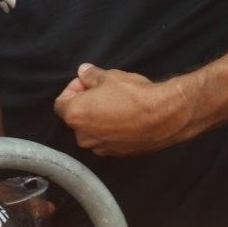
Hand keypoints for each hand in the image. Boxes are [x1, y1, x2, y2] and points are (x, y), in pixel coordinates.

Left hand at [53, 63, 196, 155]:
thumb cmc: (133, 94)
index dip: (74, 89)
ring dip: (99, 118)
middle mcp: (83, 136)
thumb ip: (90, 75)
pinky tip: (127, 118)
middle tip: (104, 91)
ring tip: (118, 104)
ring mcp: (101, 148)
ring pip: (92, 130)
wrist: (166, 116)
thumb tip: (83, 72)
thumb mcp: (108, 77)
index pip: (61, 102)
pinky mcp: (118, 154)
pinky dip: (112, 130)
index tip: (88, 82)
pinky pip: (107, 139)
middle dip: (86, 104)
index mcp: (75, 115)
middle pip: (76, 117)